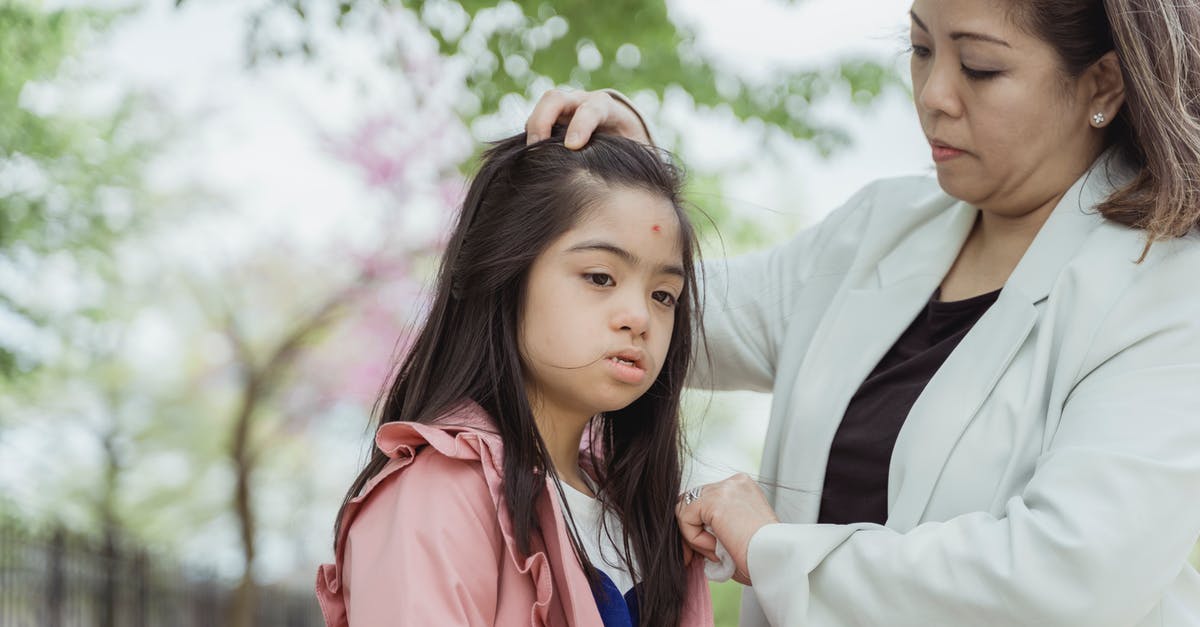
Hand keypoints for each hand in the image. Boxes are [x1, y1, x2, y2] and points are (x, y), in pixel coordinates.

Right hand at [525, 88, 649, 148]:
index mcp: (606, 108)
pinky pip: (536, 121)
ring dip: (534, 128)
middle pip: (556, 98)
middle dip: (543, 120)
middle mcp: (581, 102)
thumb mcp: (634, 152)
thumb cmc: (628, 149)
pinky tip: (532, 157)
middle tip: (537, 148)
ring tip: (530, 155)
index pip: (592, 108)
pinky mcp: (551, 119)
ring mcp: (563, 108)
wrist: (618, 136)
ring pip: (542, 107)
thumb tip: (633, 186)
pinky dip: (531, 137)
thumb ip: (631, 159)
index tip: (572, 147)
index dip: (581, 125)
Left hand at [676, 474, 779, 585]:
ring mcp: (724, 488)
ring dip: (696, 536)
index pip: (705, 500)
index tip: (709, 550)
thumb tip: (691, 531)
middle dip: (692, 530)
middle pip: (692, 501)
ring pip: (685, 509)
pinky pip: (685, 517)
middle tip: (704, 554)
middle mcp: (734, 483)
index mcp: (743, 489)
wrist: (777, 562)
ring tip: (718, 552)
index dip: (700, 526)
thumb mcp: (738, 534)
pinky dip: (694, 538)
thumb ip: (717, 526)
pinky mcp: (714, 500)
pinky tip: (716, 547)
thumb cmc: (763, 557)